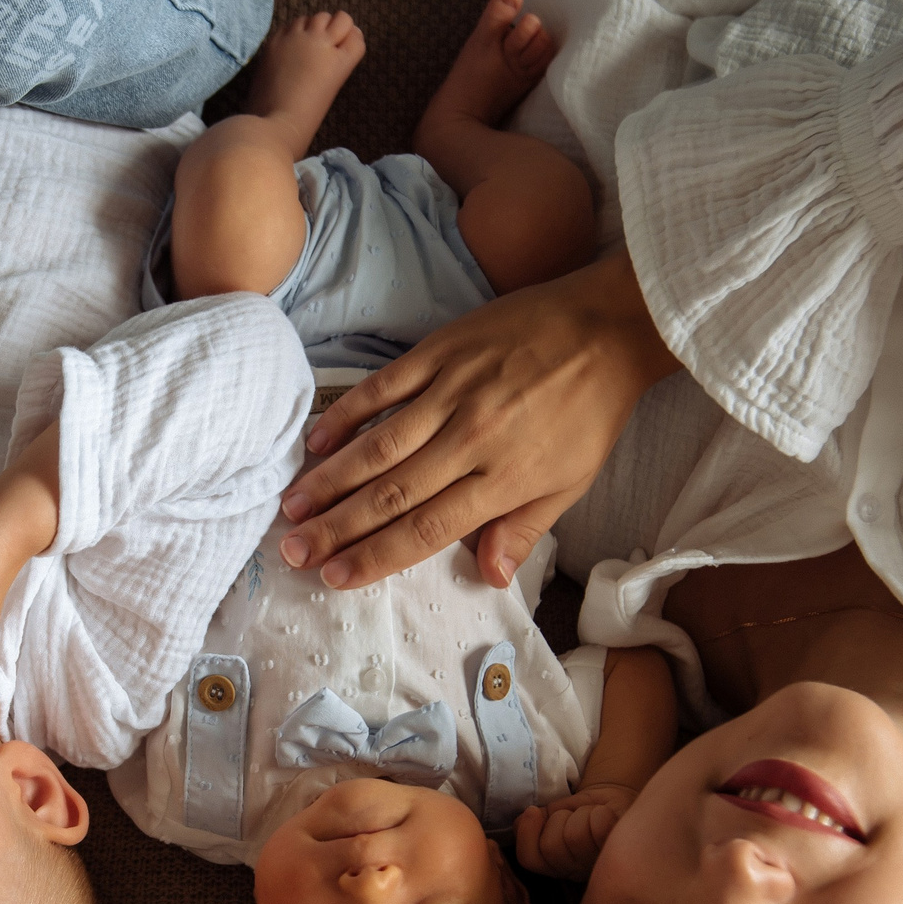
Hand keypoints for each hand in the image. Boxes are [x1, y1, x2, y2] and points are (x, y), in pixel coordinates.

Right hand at [275, 249, 675, 590]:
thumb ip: (523, 530)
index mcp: (504, 478)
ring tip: (292, 508)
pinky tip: (316, 441)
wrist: (611, 324)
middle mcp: (472, 438)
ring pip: (378, 445)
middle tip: (292, 551)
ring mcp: (453, 391)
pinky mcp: (441, 352)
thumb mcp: (572, 483)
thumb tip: (488, 578)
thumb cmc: (592, 410)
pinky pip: (384, 387)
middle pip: (391, 494)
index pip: (428, 528)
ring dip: (330, 480)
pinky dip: (347, 414)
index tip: (334, 577)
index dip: (377, 556)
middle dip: (337, 528)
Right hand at [515, 782, 639, 880]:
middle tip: (572, 815)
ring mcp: (599, 865)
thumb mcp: (547, 815)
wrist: (612, 801)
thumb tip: (527, 817)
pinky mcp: (621, 851)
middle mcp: (576, 872)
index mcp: (555, 866)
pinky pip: (598, 826)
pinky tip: (605, 816)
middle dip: (559, 818)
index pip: (529, 859)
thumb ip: (528, 824)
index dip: (528, 833)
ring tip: (590, 815)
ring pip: (573, 836)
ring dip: (580, 814)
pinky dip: (599, 813)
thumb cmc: (579, 810)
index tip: (535, 812)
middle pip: (550, 846)